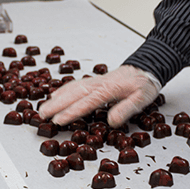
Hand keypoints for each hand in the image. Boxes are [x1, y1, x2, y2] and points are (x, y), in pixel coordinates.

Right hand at [38, 65, 160, 126]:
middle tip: (42, 115)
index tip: (58, 120)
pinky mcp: (95, 81)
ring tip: (43, 107)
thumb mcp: (141, 99)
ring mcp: (95, 81)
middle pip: (73, 94)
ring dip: (56, 98)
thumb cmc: (144, 84)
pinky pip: (76, 84)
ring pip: (72, 88)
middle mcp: (98, 84)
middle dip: (56, 105)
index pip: (86, 102)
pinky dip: (64, 89)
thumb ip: (126, 109)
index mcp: (108, 90)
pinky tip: (57, 95)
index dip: (71, 112)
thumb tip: (111, 121)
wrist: (147, 67)